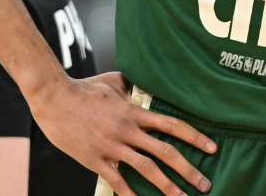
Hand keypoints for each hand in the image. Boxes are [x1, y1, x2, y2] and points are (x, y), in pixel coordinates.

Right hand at [32, 72, 216, 195]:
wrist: (54, 98)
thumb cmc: (84, 88)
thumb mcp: (114, 81)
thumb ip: (133, 86)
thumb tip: (146, 85)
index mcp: (134, 111)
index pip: (172, 125)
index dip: (194, 136)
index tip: (212, 148)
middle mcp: (128, 130)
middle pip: (165, 152)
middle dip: (188, 170)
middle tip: (205, 183)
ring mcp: (112, 146)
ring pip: (146, 169)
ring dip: (167, 186)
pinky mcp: (96, 160)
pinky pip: (117, 181)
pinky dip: (130, 195)